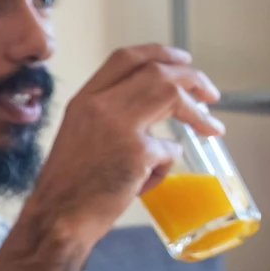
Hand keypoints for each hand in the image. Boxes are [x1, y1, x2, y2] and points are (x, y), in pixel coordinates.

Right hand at [23, 44, 221, 246]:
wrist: (57, 217)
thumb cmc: (68, 185)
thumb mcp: (80, 135)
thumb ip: (107, 117)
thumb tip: (149, 114)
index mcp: (84, 100)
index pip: (125, 58)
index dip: (159, 53)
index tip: (182, 60)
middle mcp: (99, 105)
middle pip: (156, 72)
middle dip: (192, 78)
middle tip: (210, 94)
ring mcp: (118, 126)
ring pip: (170, 94)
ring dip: (198, 111)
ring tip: (212, 126)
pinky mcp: (137, 153)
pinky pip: (170, 150)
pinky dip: (168, 164)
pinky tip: (152, 179)